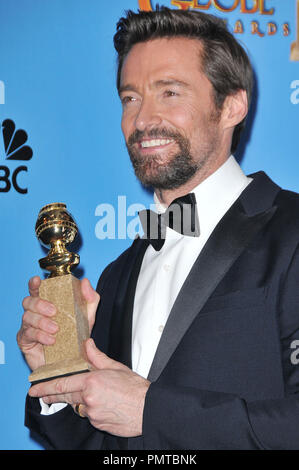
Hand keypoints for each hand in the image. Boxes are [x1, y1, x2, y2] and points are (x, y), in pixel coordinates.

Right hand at [17, 276, 98, 370]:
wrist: (72, 361)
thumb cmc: (76, 337)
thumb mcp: (88, 317)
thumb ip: (90, 299)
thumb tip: (85, 282)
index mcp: (48, 304)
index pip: (37, 290)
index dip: (34, 284)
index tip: (37, 281)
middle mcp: (36, 313)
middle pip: (28, 301)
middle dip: (40, 304)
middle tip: (54, 311)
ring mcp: (29, 327)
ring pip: (27, 317)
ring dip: (41, 321)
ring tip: (56, 329)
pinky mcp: (25, 341)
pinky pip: (27, 334)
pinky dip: (40, 335)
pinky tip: (51, 340)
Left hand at [28, 338, 150, 436]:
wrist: (148, 409)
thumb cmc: (134, 388)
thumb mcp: (115, 367)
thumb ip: (97, 356)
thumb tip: (86, 344)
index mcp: (91, 382)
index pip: (62, 384)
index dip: (45, 387)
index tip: (34, 389)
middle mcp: (89, 399)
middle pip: (65, 397)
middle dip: (52, 396)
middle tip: (42, 395)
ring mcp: (92, 414)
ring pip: (79, 406)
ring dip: (80, 401)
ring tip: (96, 395)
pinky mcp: (97, 423)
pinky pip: (89, 415)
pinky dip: (92, 410)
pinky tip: (104, 404)